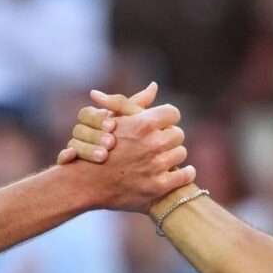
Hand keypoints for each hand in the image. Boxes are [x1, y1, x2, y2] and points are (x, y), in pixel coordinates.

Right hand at [57, 82, 158, 164]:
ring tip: (102, 156)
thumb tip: (153, 86)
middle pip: (78, 128)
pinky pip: (61, 158)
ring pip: (72, 143)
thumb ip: (139, 108)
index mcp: (94, 121)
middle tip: (110, 143)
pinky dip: (64, 156)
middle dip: (94, 135)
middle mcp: (83, 133)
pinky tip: (73, 158)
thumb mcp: (135, 125)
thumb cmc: (133, 145)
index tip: (112, 125)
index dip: (97, 118)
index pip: (87, 113)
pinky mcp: (70, 165)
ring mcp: (75, 149)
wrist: (127, 175)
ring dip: (84, 148)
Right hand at [73, 103, 195, 212]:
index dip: (166, 119)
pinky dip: (186, 173)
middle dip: (168, 137)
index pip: (172, 113)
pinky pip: (186, 175)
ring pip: (181, 153)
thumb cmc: (97, 147)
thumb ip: (135, 102)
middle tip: (159, 143)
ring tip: (162, 158)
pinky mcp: (159, 186)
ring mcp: (156, 166)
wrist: (86, 183)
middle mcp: (152, 144)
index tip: (161, 125)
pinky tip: (180, 172)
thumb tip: (154, 86)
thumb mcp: (113, 119)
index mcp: (142, 124)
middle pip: (178, 134)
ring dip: (173, 155)